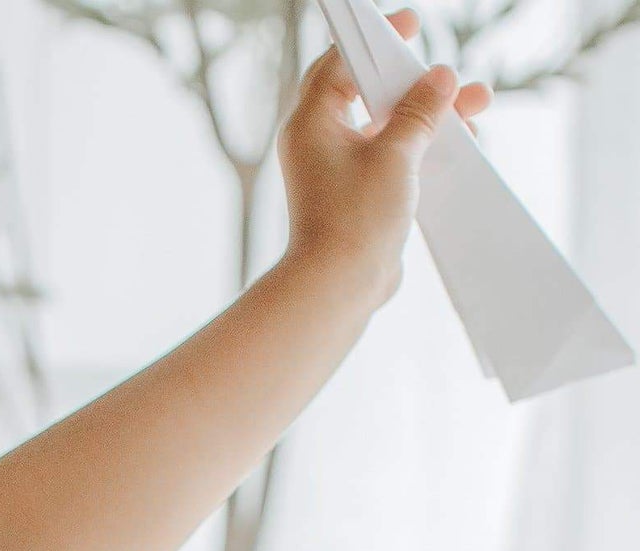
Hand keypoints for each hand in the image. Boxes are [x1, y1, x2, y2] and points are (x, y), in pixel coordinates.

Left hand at [275, 9, 493, 310]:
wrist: (338, 287)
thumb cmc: (355, 219)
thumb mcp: (397, 152)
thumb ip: (420, 111)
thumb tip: (439, 78)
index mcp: (311, 124)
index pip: (338, 64)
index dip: (374, 42)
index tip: (407, 26)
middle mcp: (318, 144)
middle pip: (369, 94)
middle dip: (416, 83)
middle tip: (450, 75)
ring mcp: (336, 171)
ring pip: (387, 127)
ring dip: (430, 116)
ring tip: (475, 107)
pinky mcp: (356, 195)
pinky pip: (392, 157)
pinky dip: (422, 148)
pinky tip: (459, 145)